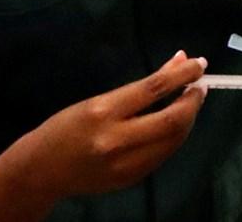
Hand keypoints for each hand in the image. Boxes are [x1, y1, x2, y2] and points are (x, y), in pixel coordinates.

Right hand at [14, 52, 206, 197]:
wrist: (42, 169)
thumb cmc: (65, 127)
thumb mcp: (96, 100)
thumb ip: (137, 88)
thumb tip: (176, 63)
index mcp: (102, 111)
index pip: (152, 89)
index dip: (181, 75)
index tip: (198, 64)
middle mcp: (116, 139)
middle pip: (171, 120)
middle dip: (193, 101)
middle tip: (200, 86)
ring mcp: (126, 163)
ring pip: (173, 140)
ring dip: (188, 119)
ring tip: (191, 102)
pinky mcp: (132, 179)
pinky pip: (163, 154)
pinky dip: (174, 136)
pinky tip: (175, 124)